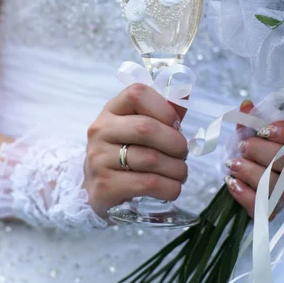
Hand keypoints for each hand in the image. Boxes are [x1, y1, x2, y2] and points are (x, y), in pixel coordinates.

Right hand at [84, 84, 187, 217]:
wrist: (98, 188)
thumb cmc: (127, 152)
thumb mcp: (140, 127)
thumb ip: (163, 112)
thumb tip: (185, 95)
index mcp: (111, 110)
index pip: (137, 94)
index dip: (164, 108)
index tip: (176, 125)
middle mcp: (100, 131)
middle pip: (146, 128)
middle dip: (176, 143)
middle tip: (183, 154)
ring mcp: (99, 159)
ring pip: (151, 159)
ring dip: (177, 169)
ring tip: (180, 173)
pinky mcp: (104, 186)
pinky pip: (148, 184)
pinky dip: (170, 187)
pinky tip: (172, 188)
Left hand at [225, 101, 283, 217]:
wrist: (260, 187)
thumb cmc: (263, 155)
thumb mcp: (261, 136)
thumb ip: (254, 121)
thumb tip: (246, 105)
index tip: (263, 130)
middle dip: (260, 151)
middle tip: (243, 147)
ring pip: (275, 186)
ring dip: (249, 172)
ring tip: (232, 164)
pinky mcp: (274, 212)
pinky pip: (262, 207)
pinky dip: (244, 194)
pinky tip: (232, 182)